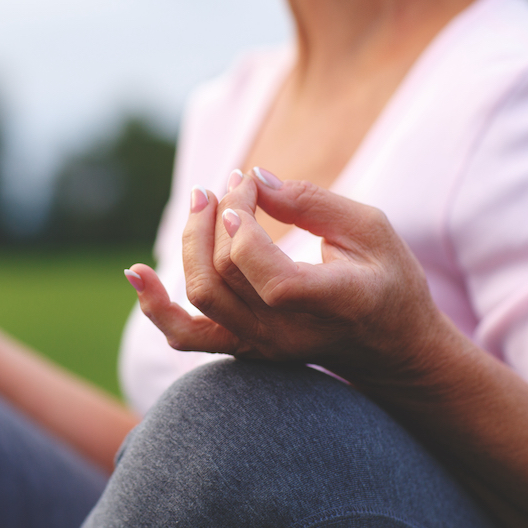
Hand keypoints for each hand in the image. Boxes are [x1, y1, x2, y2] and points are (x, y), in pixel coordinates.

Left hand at [127, 169, 450, 381]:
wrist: (391, 346)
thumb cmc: (388, 278)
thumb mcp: (371, 229)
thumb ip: (313, 202)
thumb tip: (254, 180)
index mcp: (335, 303)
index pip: (272, 279)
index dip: (245, 233)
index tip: (245, 190)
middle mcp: (292, 334)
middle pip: (226, 280)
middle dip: (216, 220)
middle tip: (230, 184)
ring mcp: (264, 347)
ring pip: (202, 301)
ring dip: (190, 243)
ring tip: (202, 201)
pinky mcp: (244, 348)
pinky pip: (186, 336)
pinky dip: (156, 307)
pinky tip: (135, 274)